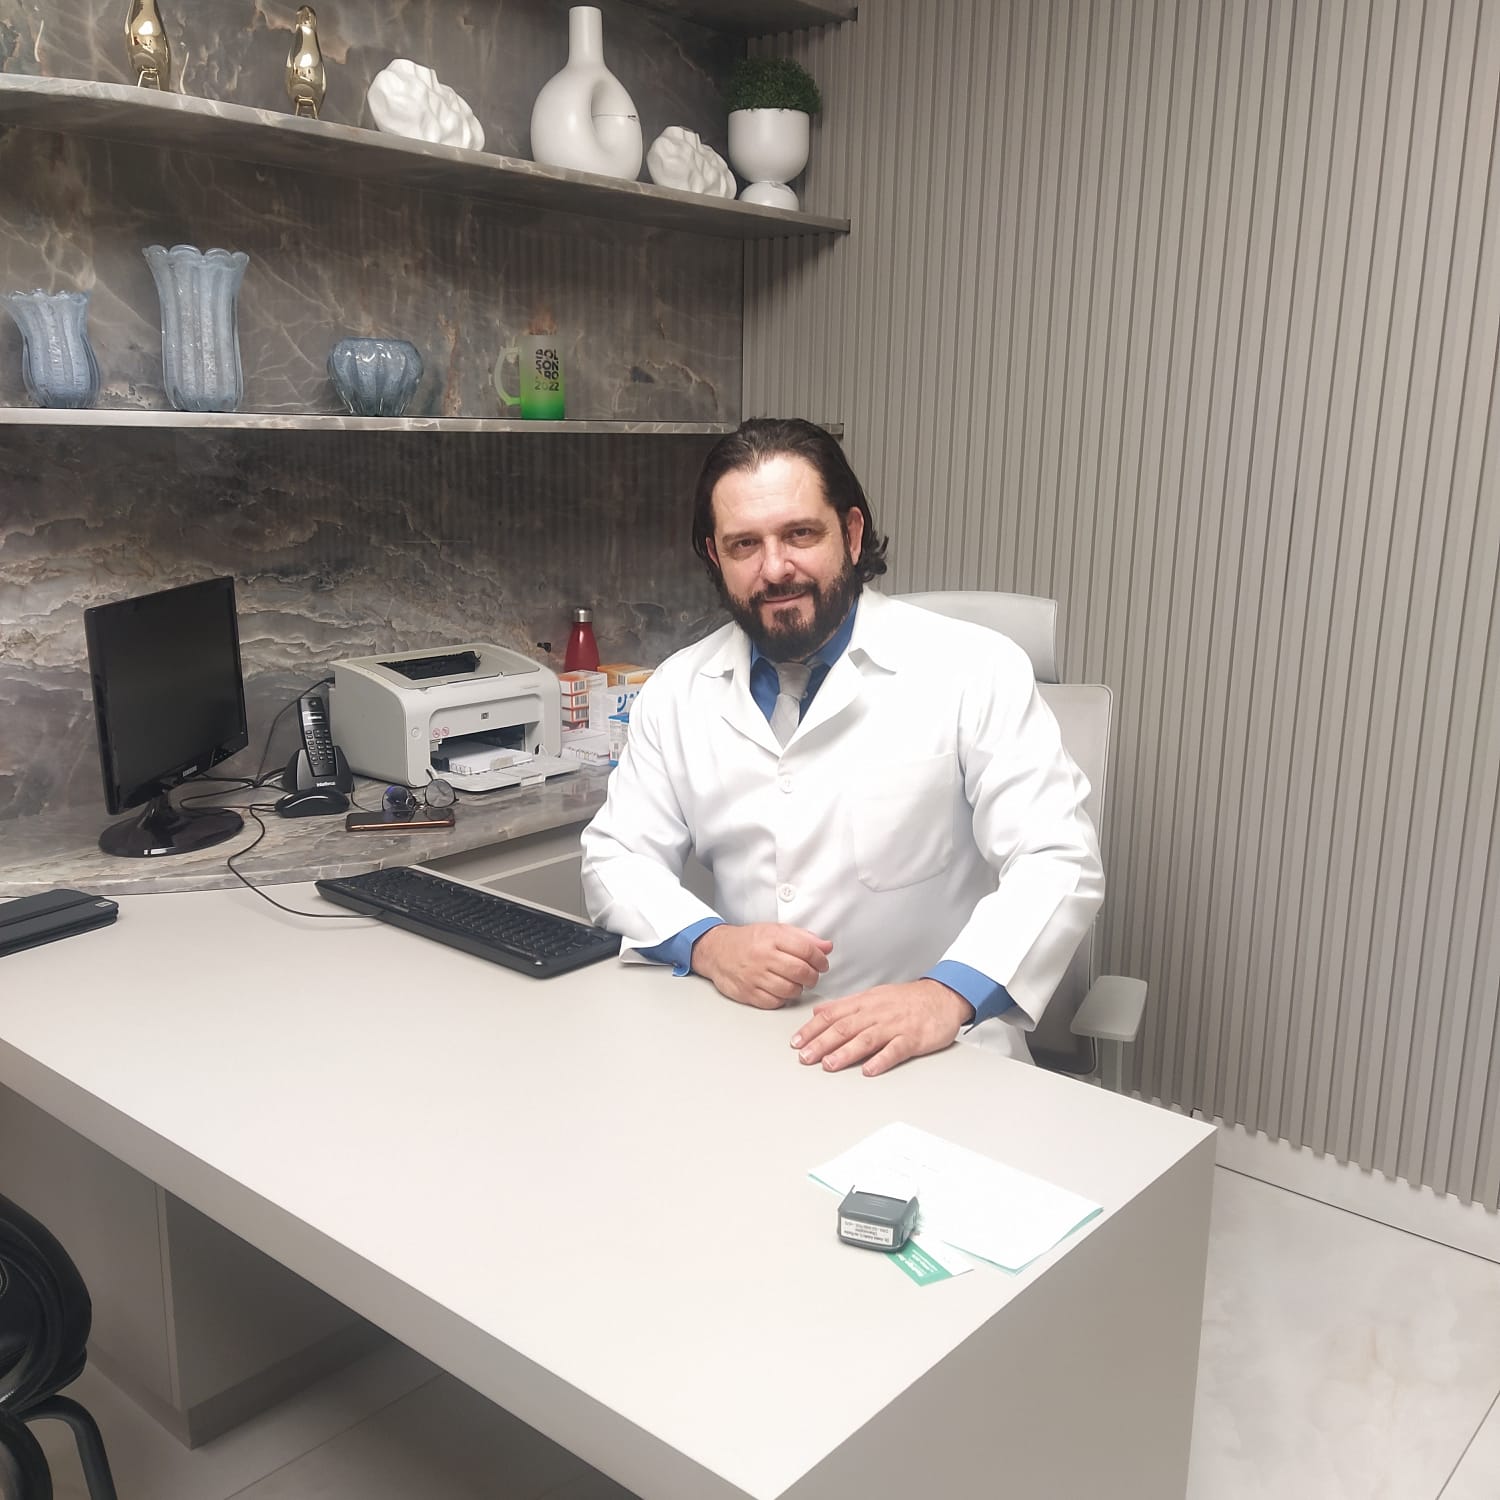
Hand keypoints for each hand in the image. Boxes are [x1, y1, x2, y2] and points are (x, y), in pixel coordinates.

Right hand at [691, 923, 832, 1009]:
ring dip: (799, 989)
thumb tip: (826, 947)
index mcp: (772, 938)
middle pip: (801, 972)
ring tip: (796, 983)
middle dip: (813, 977)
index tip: (822, 964)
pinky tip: (781, 990)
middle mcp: (763, 957)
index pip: (807, 950)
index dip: (820, 959)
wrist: (717, 951)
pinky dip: (782, 999)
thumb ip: (803, 938)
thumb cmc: (748, 941)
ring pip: (790, 990)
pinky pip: (775, 1002)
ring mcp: (755, 976)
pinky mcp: (748, 993)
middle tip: (812, 976)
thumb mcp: (776, 930)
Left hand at [790, 980, 974, 1075]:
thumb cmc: (906, 999)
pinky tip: (869, 1070)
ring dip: (846, 1052)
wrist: (943, 996)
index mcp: (865, 1003)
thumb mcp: (872, 996)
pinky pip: (896, 1050)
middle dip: (822, 1043)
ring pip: (866, 1038)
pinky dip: (882, 1060)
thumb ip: (844, 1006)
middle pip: (845, 1027)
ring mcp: (895, 1026)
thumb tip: (818, 1012)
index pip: (833, 1015)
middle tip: (805, 1057)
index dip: (812, 1028)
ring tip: (829, 1064)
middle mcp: (877, 1013)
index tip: (796, 1042)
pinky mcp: (913, 1038)